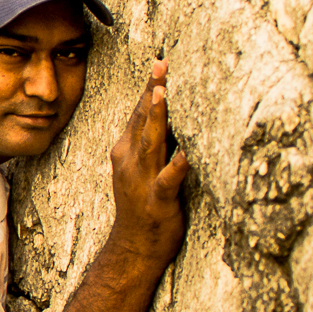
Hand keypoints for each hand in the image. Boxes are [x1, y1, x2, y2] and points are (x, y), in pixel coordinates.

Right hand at [107, 59, 188, 269]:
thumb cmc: (143, 208)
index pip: (137, 114)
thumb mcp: (140, 169)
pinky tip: (186, 155)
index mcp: (126, 153)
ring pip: (150, 142)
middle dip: (151, 91)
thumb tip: (164, 117)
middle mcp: (131, 162)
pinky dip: (176, 167)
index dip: (148, 88)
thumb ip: (150, 144)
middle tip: (161, 65)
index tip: (159, 63)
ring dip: (156, 117)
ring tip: (163, 94)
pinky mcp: (157, 200)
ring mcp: (142, 180)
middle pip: (142, 120)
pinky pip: (168, 181)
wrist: (134, 248)